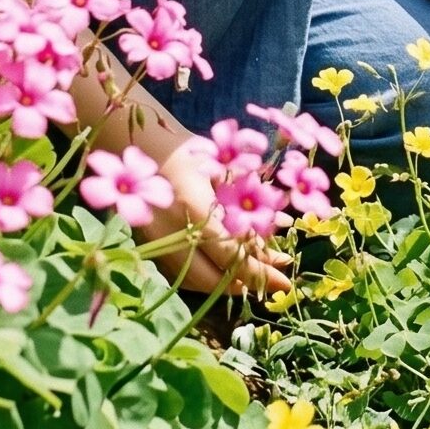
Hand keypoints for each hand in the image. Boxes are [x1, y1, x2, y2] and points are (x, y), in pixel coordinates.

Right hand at [78, 55, 287, 299]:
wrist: (143, 146)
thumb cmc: (193, 152)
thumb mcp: (225, 169)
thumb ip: (249, 199)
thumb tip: (281, 227)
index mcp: (194, 207)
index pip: (231, 255)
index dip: (260, 272)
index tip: (285, 281)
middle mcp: (172, 232)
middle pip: (214, 278)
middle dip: (249, 282)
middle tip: (276, 278)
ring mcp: (157, 242)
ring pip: (197, 281)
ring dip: (229, 283)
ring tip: (256, 275)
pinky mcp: (150, 245)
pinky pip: (182, 273)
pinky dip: (208, 276)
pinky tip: (227, 271)